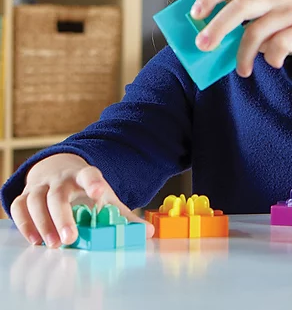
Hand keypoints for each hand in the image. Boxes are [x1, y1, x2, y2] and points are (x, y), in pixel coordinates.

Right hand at [10, 153, 153, 247]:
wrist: (57, 171)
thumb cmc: (85, 190)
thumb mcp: (105, 197)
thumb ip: (123, 215)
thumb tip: (147, 232)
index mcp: (83, 175)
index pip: (89, 174)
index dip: (93, 182)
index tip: (98, 192)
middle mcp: (61, 179)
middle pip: (58, 194)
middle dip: (63, 216)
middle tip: (70, 239)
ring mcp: (41, 186)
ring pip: (36, 201)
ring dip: (43, 223)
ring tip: (53, 244)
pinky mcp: (26, 195)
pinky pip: (20, 207)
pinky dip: (25, 224)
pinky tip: (35, 240)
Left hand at [191, 0, 291, 76]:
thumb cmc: (286, 30)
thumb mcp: (263, 24)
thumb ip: (241, 28)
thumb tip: (207, 44)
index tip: (195, 14)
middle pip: (241, 6)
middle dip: (217, 27)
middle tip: (203, 46)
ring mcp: (291, 12)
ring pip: (259, 30)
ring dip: (244, 54)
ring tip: (243, 71)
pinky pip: (282, 44)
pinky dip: (273, 57)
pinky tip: (274, 63)